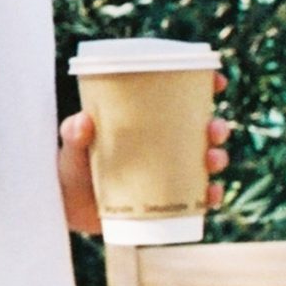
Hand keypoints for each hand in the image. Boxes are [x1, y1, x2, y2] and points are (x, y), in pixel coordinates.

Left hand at [58, 72, 231, 235]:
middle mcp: (163, 144)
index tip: (217, 80)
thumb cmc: (72, 165)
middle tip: (213, 130)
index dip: (206, 85)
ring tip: (212, 160)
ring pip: (206, 163)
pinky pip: (198, 199)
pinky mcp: (168, 201)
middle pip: (202, 131)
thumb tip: (83, 121)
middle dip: (216, 128)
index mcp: (148, 120)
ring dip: (217, 159)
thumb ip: (74, 133)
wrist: (68, 205)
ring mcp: (168, 172)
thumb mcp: (72, 144)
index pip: (182, 98)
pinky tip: (212, 194)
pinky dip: (210, 196)